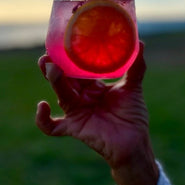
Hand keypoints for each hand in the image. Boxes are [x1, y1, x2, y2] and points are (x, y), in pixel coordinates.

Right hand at [36, 42, 158, 184]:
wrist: (135, 141)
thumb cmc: (133, 115)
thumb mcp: (133, 87)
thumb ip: (136, 67)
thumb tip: (141, 43)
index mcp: (94, 87)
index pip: (79, 70)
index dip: (71, 59)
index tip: (65, 44)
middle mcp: (83, 98)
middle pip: (66, 80)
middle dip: (55, 67)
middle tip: (49, 55)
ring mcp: (77, 112)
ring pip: (62, 95)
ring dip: (55, 82)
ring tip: (52, 68)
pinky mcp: (75, 128)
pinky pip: (52, 127)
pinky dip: (43, 120)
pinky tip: (43, 106)